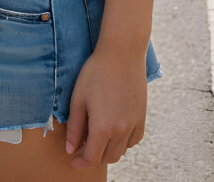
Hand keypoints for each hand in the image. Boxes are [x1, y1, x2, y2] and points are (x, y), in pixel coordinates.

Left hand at [65, 46, 147, 169]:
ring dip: (108, 150)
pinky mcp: (142, 115)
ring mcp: (134, 124)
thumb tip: (71, 150)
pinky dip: (124, 142)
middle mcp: (121, 130)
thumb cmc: (96, 72)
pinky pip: (134, 140)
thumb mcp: (79, 98)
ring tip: (98, 138)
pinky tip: (115, 130)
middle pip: (107, 157)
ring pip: (121, 151)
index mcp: (102, 128)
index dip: (81, 162)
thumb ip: (75, 127)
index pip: (92, 158)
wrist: (122, 52)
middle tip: (83, 147)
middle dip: (93, 157)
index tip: (74, 160)